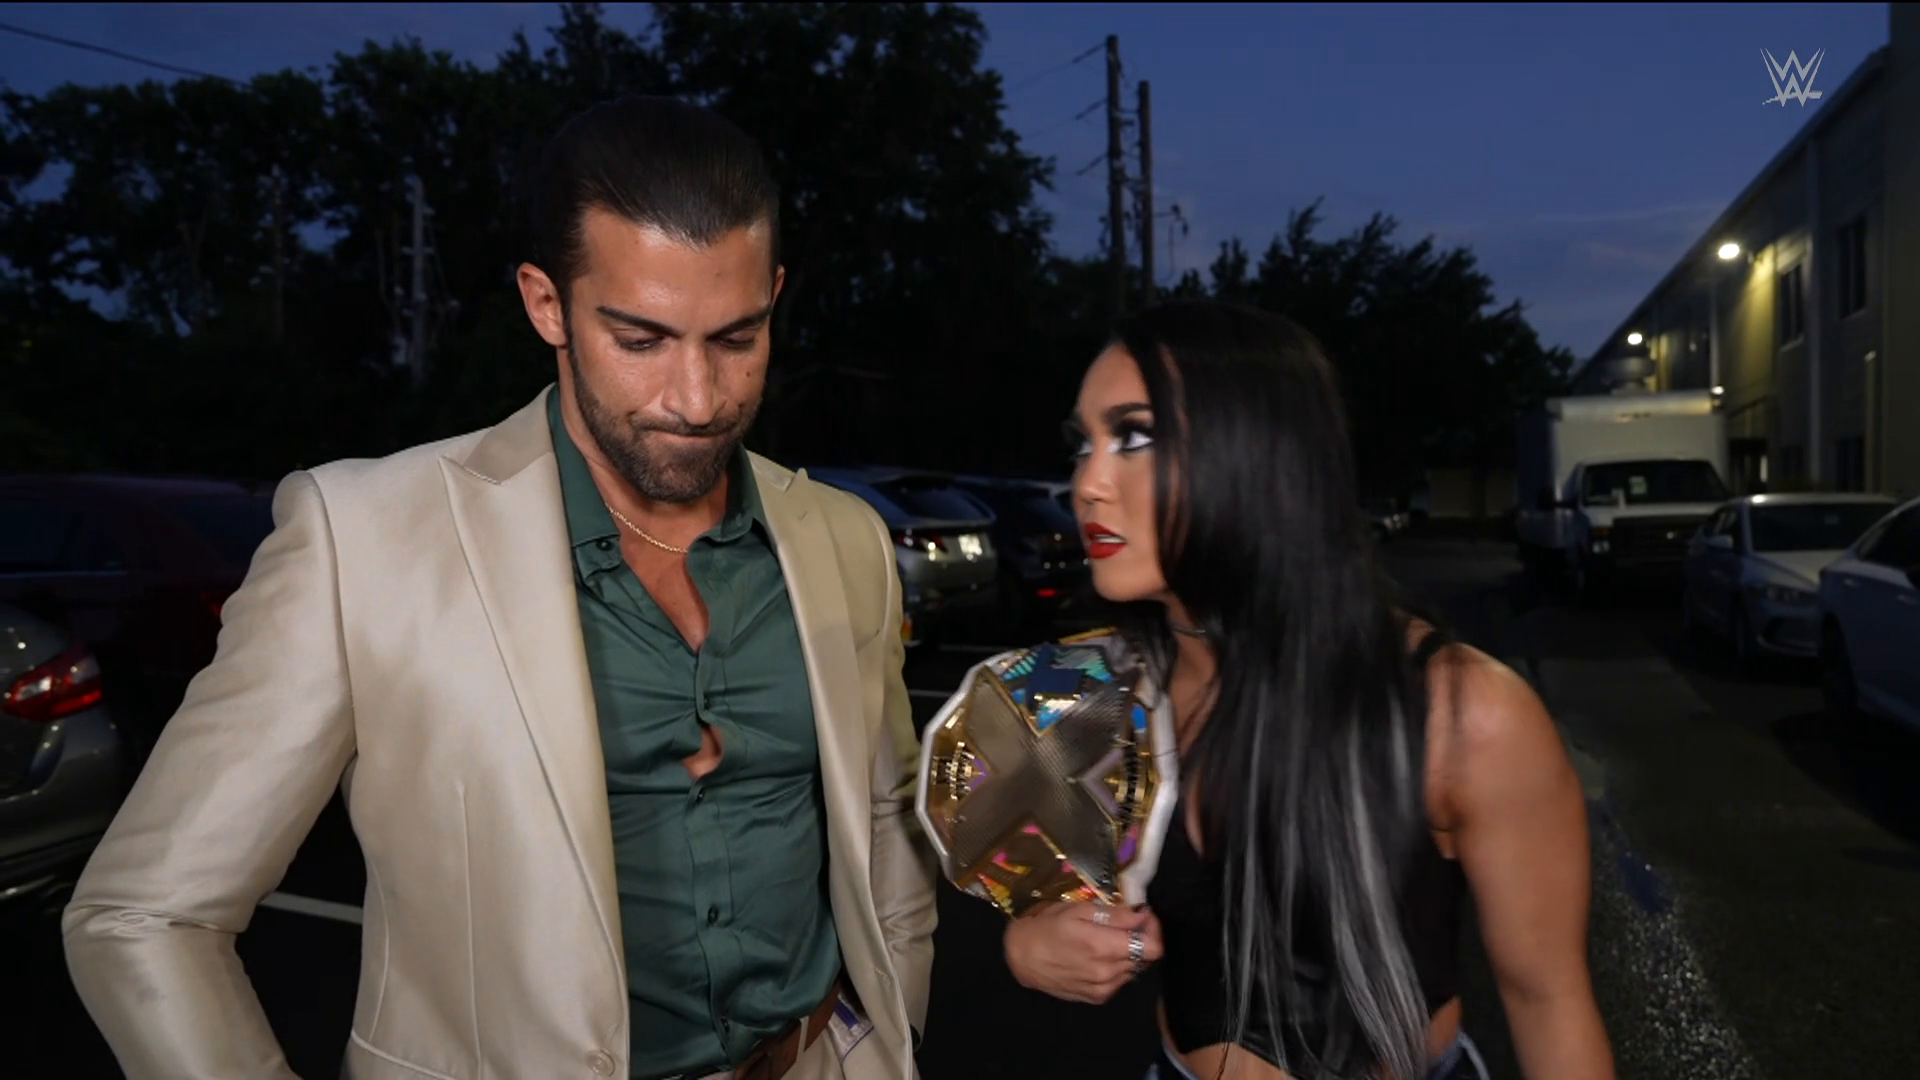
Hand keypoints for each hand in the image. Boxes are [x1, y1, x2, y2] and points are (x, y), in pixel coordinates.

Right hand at [1004, 901, 1162, 1004]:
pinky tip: (1098, 957)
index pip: (1154, 948)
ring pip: (1134, 970)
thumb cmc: (1047, 926)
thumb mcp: (1077, 910)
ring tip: (1108, 940)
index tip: (1143, 916)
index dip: (1153, 930)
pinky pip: (1119, 982)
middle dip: (1141, 939)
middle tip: (1125, 925)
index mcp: (1104, 947)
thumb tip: (1143, 915)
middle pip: (1146, 958)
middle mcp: (1108, 972)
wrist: (1020, 957)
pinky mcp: (1096, 998)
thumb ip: (1114, 915)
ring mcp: (1103, 988)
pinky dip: (1116, 968)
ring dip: (1128, 954)